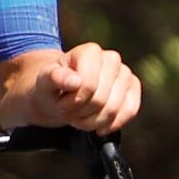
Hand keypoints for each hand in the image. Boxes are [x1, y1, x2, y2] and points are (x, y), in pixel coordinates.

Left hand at [6, 42, 142, 135]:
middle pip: (100, 100)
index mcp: (89, 52)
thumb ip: (55, 78)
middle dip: (81, 113)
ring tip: (80, 117)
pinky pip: (130, 110)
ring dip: (93, 121)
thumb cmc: (51, 87)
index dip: (73, 101)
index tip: (61, 102)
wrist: (60, 94)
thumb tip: (75, 81)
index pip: (88, 85)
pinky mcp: (133, 87)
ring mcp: (125, 73)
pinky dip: (113, 124)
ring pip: (114, 109)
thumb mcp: (44, 83)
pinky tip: (99, 126)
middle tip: (69, 111)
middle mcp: (111, 58)